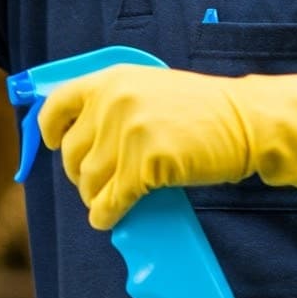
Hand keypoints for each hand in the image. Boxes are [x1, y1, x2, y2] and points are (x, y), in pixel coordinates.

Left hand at [40, 66, 253, 230]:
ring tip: (106, 201)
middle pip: (71, 152)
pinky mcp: (145, 163)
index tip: (52, 144)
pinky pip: (112, 198)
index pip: (57, 104)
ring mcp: (128, 131)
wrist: (246, 121)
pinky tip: (109, 218)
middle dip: (80, 174)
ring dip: (94, 197)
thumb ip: (113, 104)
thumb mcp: (149, 89)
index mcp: (111, 80)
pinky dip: (106, 213)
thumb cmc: (202, 110)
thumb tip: (77, 138)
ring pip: (88, 180)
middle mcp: (113, 102)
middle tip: (96, 184)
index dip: (50, 129)